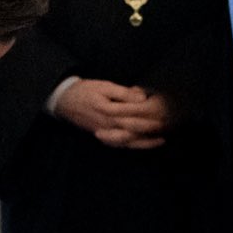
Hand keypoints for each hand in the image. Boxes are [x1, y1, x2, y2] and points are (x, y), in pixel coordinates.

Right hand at [53, 79, 170, 149]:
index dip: (150, 115)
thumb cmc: (84, 91)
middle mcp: (108, 124)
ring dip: (144, 142)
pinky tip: (142, 145)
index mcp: (109, 110)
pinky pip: (118, 145)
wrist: (64, 101)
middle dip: (151, 130)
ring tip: (160, 140)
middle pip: (134, 130)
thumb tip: (141, 97)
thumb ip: (123, 93)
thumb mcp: (104, 86)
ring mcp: (104, 132)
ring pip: (128, 141)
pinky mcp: (102, 136)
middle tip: (168, 128)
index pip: (134, 114)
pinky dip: (131, 146)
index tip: (165, 114)